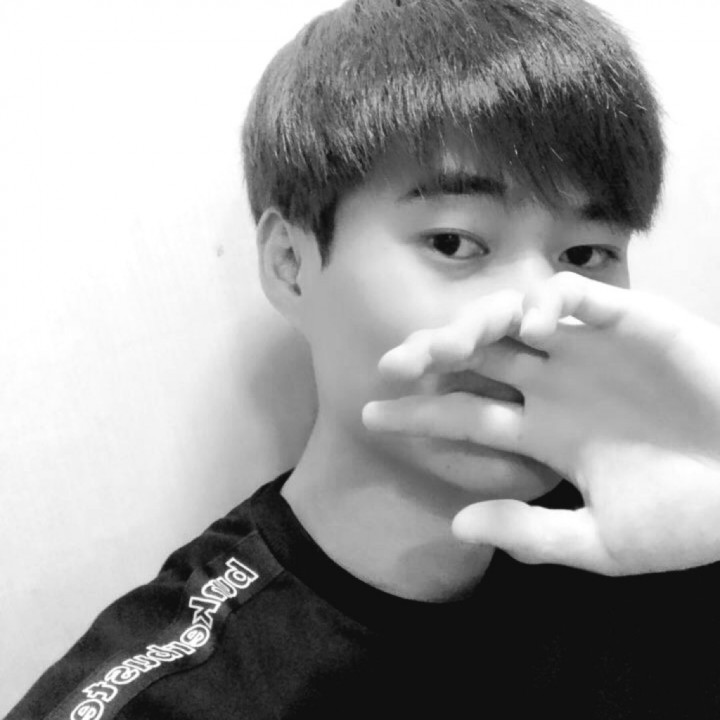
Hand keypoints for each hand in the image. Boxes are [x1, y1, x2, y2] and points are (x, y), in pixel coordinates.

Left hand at [362, 272, 719, 574]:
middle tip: (393, 366)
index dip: (417, 416)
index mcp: (543, 431)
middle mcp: (557, 385)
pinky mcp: (635, 325)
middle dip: (432, 356)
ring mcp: (591, 353)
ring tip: (448, 344)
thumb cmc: (690, 518)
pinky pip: (582, 300)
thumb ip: (530, 534)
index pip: (464, 416)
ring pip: (516, 320)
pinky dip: (552, 304)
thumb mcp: (601, 542)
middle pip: (477, 358)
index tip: (370, 417)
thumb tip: (458, 524)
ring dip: (477, 323)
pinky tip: (530, 328)